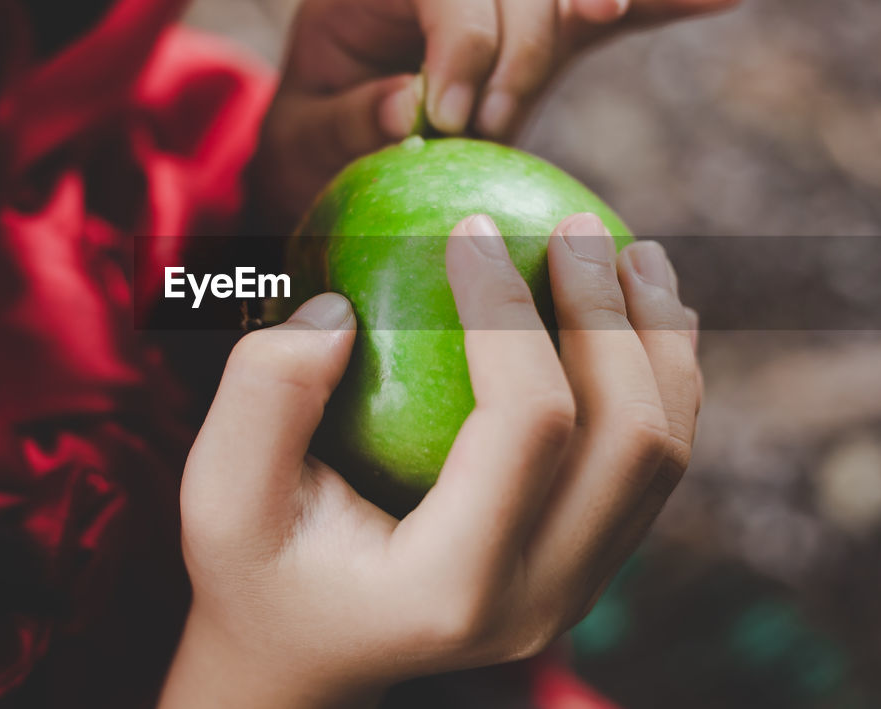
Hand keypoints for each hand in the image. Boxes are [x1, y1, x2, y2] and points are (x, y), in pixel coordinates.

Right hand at [158, 214, 701, 707]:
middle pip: (632, 440)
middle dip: (616, 317)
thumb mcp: (218, 492)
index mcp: (454, 584)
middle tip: (579, 227)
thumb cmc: (255, 566)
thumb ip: (265, 394)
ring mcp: (574, 592)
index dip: (511, 310)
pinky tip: (632, 313)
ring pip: (662, 455)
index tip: (471, 225)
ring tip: (634, 253)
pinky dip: (656, 379)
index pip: (527, 422)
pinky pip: (649, 466)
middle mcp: (538, 601)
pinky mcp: (584, 569)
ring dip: (660, 343)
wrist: (304, 655)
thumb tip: (343, 306)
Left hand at [251, 0, 748, 226]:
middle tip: (493, 126)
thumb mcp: (299, 145)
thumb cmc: (309, 148)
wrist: (327, 155)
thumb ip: (341, 126)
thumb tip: (411, 109)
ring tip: (604, 15)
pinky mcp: (549, 29)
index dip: (461, 36)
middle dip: (521, 38)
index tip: (452, 121)